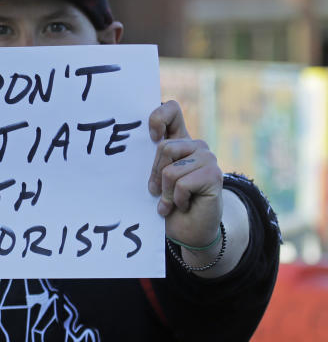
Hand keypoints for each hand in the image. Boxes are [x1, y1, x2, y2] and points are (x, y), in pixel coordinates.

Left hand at [147, 100, 223, 247]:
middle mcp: (195, 145)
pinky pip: (181, 183)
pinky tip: (184, 205)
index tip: (152, 136)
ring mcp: (208, 158)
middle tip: (157, 192)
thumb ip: (151, 160)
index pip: (171, 110)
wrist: (188, 231)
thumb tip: (128, 143)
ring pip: (170, 169)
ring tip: (172, 201)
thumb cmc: (167, 203)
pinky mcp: (214, 175)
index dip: (158, 117)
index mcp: (179, 141)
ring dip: (166, 191)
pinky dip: (176, 200)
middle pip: (163, 147)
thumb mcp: (154, 178)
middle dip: (155, 174)